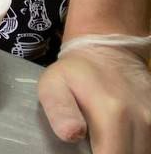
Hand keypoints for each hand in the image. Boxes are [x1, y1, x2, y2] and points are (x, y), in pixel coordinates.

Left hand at [39, 36, 150, 151]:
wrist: (108, 52)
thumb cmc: (75, 72)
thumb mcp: (53, 84)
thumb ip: (60, 111)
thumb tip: (71, 135)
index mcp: (112, 114)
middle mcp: (141, 121)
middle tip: (92, 148)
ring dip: (124, 153)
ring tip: (104, 143)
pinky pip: (149, 146)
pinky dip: (135, 148)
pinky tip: (118, 142)